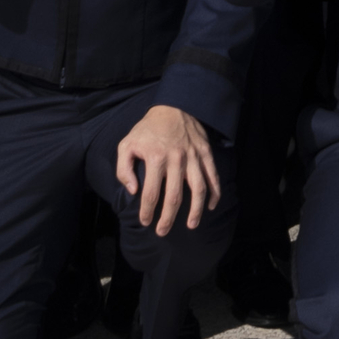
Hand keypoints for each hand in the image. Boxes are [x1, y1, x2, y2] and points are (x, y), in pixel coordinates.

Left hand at [114, 104, 218, 235]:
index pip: (151, 193)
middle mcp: (176, 159)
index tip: (145, 222)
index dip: (147, 212)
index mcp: (155, 158)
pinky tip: (210, 206)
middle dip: (168, 218)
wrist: (174, 106)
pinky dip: (214, 193)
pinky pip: (213, 176)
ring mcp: (193, 157)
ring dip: (195, 210)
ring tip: (191, 225)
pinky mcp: (206, 153)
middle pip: (174, 196)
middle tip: (162, 232)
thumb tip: (132, 190)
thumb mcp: (127, 144)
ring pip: (198, 189)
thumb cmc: (148, 129)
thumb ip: (124, 169)